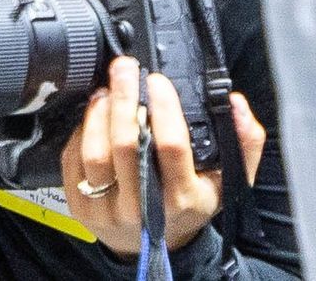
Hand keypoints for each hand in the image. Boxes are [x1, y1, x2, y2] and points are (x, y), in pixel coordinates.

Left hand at [60, 56, 266, 256]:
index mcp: (182, 199)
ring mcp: (108, 210)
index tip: (157, 80)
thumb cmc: (189, 205)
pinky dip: (80, 131)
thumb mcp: (226, 183)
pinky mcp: (81, 207)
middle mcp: (144, 209)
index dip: (164, 108)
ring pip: (95, 152)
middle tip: (124, 68)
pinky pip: (73, 160)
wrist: (150, 246)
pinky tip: (92, 115)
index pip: (171, 146)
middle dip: (123, 98)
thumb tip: (237, 105)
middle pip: (126, 144)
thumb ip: (242, 145)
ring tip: (106, 90)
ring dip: (98, 113)